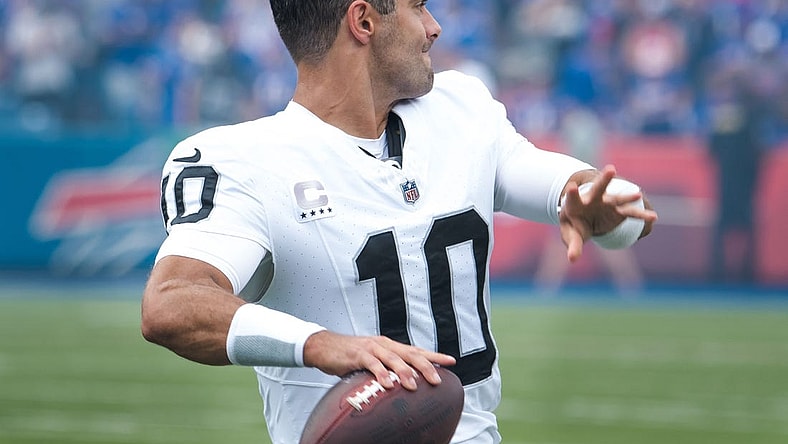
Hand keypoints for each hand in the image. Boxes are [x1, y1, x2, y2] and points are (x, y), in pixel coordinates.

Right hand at [302, 330, 455, 390]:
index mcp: (389, 346)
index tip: (451, 362)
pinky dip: (381, 374)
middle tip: (437, 380)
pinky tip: (387, 384)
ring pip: (393, 359)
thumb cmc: (350, 356)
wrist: (324, 347)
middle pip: (409, 354)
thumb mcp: (372, 361)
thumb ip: (386, 369)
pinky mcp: (357, 355)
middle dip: (425, 366)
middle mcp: (384, 344)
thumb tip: (402, 385)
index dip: (434, 356)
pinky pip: (372, 364)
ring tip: (414, 385)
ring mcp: (371, 348)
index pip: (416, 350)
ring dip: (404, 372)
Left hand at [559, 165, 657, 261]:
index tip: (571, 187)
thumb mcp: (571, 234)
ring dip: (627, 196)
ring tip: (638, 194)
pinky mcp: (618, 211)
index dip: (572, 193)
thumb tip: (572, 259)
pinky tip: (653, 217)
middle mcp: (593, 199)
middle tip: (611, 169)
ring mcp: (607, 203)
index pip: (573, 198)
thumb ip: (573, 244)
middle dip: (604, 179)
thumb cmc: (574, 225)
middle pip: (598, 188)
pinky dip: (641, 215)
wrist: (586, 216)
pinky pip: (631, 212)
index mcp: (576, 204)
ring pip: (618, 198)